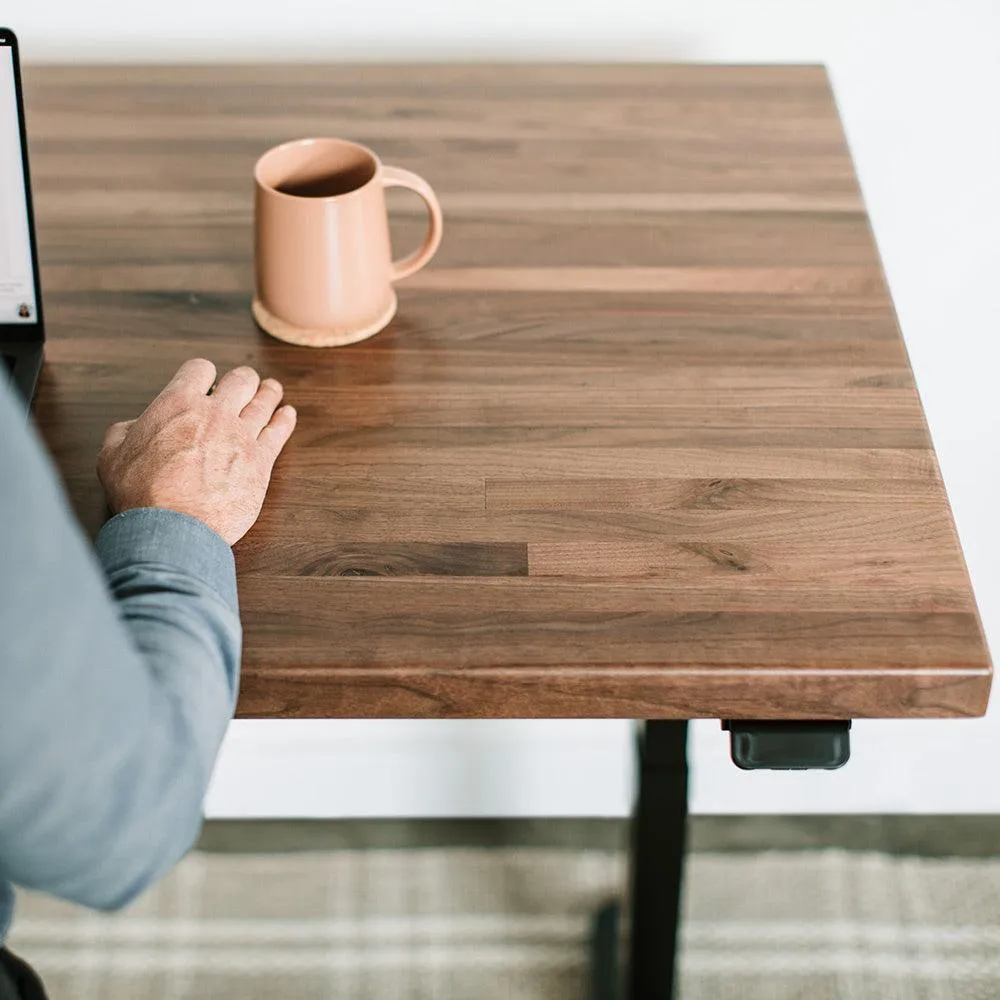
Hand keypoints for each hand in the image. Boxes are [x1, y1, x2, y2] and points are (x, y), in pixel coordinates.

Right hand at [97, 358, 296, 544]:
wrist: (172, 527)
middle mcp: (215, 412)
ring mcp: (241, 435)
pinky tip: (287, 414)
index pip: (199, 369)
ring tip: (271, 390)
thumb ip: (125, 432)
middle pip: (240, 380)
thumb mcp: (112, 455)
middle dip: (242, 380)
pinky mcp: (261, 460)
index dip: (202, 373)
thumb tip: (133, 427)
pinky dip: (284, 419)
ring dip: (268, 393)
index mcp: (178, 404)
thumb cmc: (140, 494)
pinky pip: (279, 431)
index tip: (206, 381)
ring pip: (263, 401)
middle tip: (244, 383)